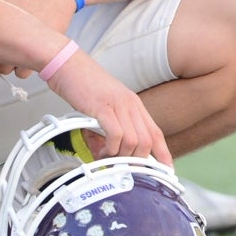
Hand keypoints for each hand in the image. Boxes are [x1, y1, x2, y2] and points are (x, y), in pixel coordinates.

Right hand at [43, 49, 170, 164]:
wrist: (68, 65)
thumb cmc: (84, 86)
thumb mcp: (104, 109)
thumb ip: (108, 132)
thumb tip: (106, 155)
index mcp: (134, 106)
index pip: (156, 133)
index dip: (163, 154)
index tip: (166, 170)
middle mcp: (131, 105)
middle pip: (147, 142)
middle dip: (135, 162)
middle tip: (119, 167)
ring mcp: (119, 105)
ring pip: (133, 141)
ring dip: (119, 156)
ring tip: (104, 156)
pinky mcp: (103, 107)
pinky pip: (116, 135)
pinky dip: (109, 149)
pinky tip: (99, 150)